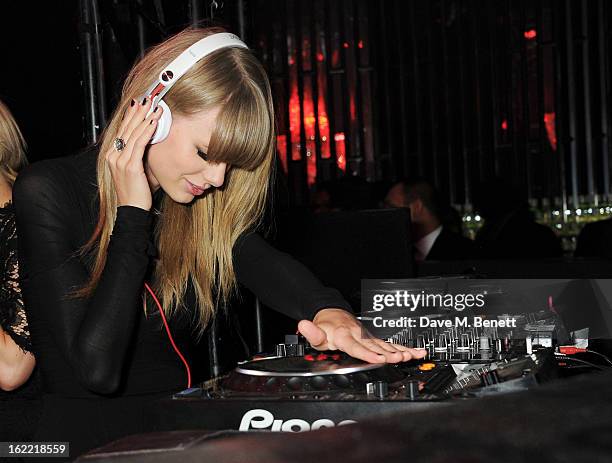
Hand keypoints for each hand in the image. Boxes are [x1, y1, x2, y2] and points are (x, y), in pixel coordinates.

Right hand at [105, 97, 162, 210]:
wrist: (132, 211)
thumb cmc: (137, 192)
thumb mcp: (138, 170)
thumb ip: (141, 156)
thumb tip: (152, 144)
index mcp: (112, 155)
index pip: (123, 130)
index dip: (132, 116)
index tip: (140, 104)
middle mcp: (113, 155)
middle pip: (127, 128)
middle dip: (139, 112)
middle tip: (148, 98)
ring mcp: (120, 160)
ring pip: (133, 133)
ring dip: (145, 118)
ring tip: (155, 107)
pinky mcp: (129, 166)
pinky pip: (139, 144)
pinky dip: (147, 132)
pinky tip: (154, 122)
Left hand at [297, 308, 426, 363]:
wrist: (332, 313)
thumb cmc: (326, 327)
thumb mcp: (315, 333)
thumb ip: (312, 332)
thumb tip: (303, 325)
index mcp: (345, 335)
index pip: (357, 346)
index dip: (367, 353)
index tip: (378, 358)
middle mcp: (359, 335)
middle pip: (376, 345)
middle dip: (389, 352)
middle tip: (401, 358)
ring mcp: (368, 336)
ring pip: (386, 344)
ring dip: (400, 350)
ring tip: (413, 355)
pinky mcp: (374, 338)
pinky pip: (390, 343)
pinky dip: (404, 347)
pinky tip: (417, 352)